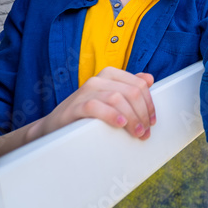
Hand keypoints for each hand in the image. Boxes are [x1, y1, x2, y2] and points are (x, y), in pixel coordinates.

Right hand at [33, 67, 155, 141]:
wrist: (55, 125)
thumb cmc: (86, 113)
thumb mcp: (109, 98)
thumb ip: (128, 87)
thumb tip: (150, 78)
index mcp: (110, 74)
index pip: (139, 84)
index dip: (149, 103)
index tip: (152, 121)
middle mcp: (98, 79)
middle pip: (131, 92)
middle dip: (142, 113)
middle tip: (145, 131)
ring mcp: (86, 91)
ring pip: (118, 98)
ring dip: (132, 117)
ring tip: (136, 132)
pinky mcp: (76, 106)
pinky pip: (96, 106)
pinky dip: (111, 115)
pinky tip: (120, 124)